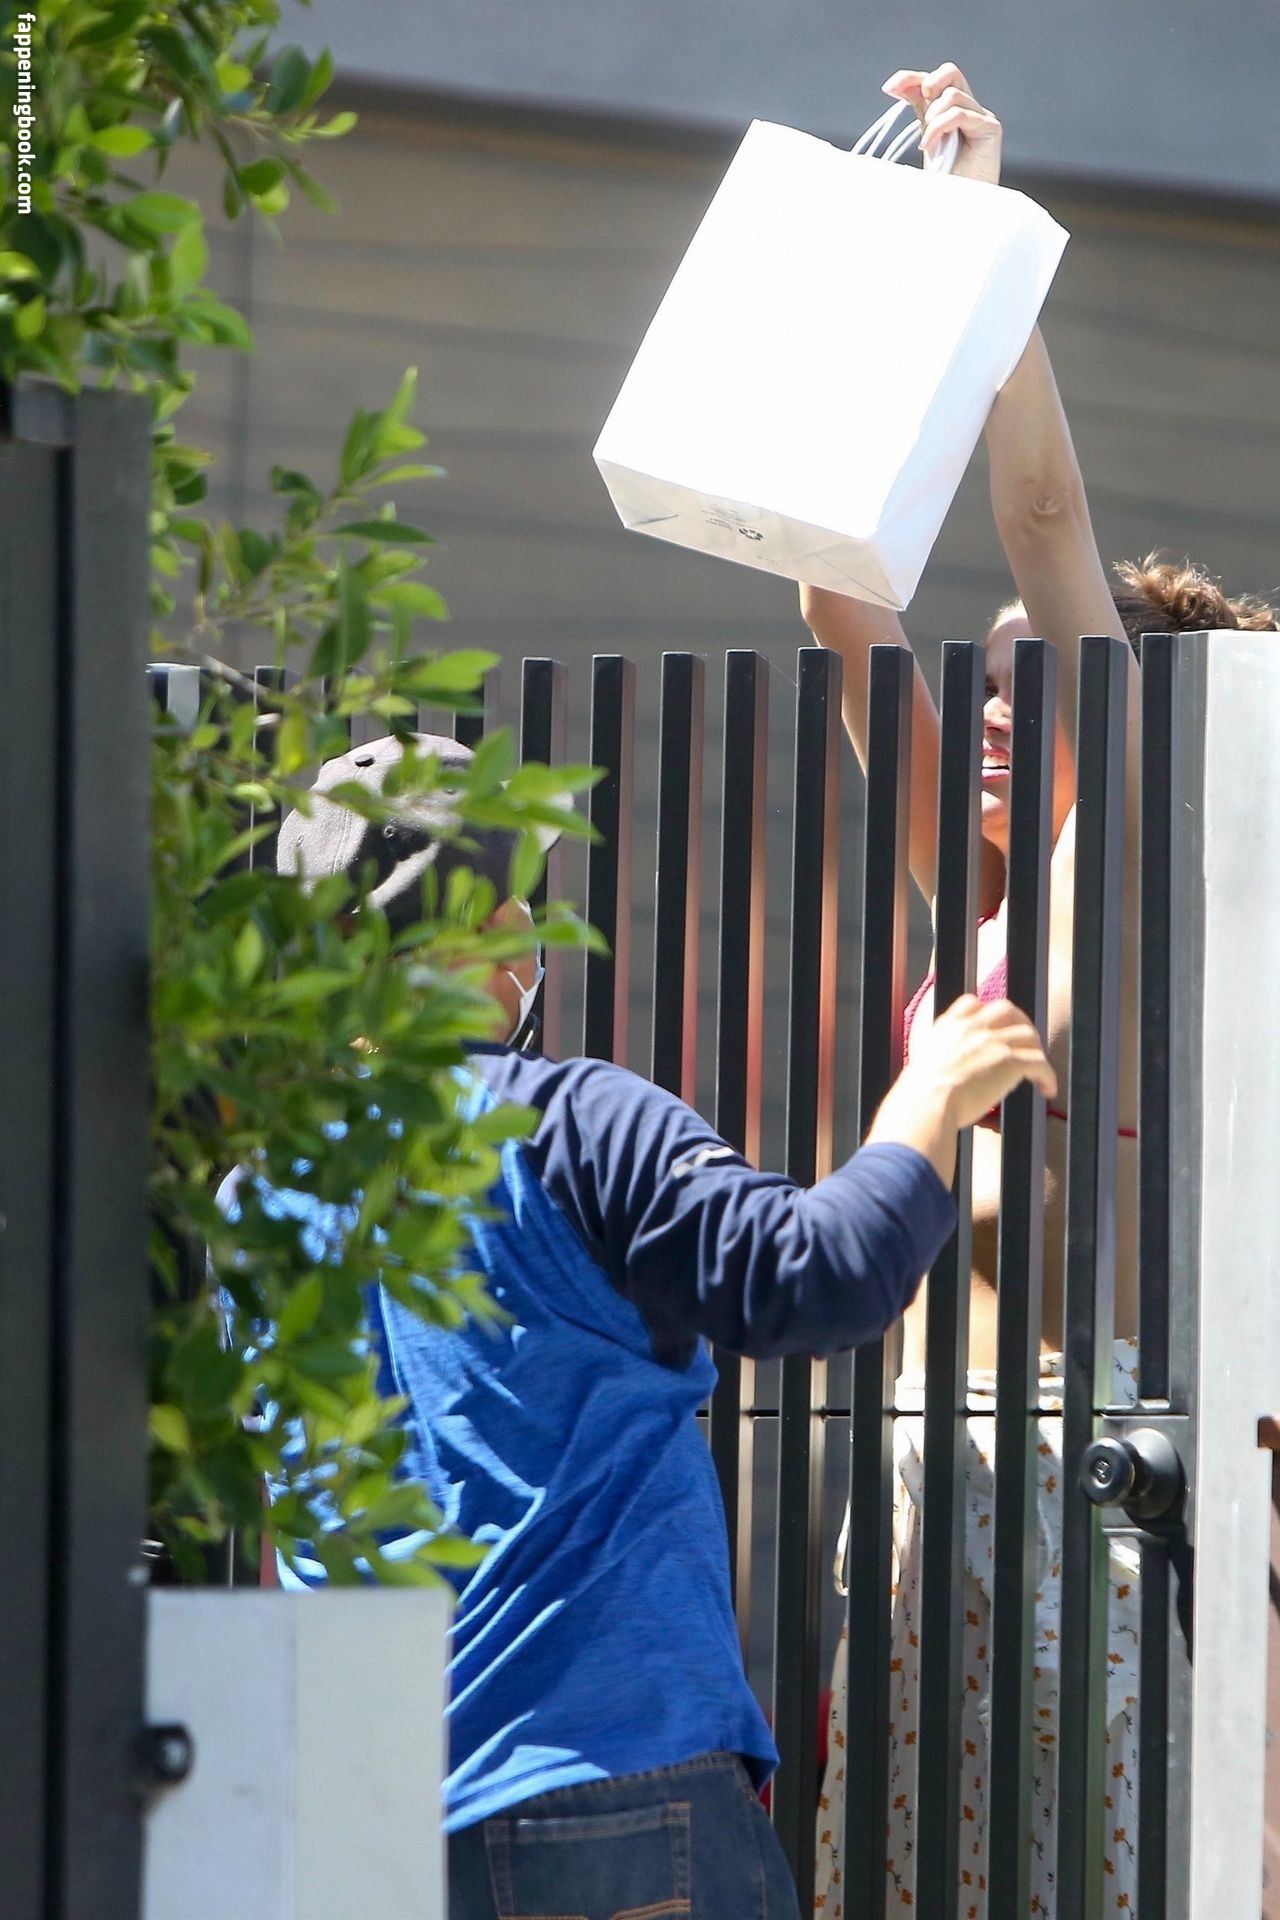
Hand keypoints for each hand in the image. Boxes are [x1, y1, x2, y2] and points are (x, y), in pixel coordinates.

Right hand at [866, 995, 1055, 1185]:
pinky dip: (1048, 1076)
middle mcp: (972, 1028)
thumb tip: (933, 1083)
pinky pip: (1040, 1063)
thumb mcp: (920, 1069)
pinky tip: (1048, 1090)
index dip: (987, 1012)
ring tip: (1039, 1067)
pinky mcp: (1010, 1061)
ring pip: (1028, 1034)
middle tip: (1026, 1041)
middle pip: (1007, 1010)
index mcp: (948, 1027)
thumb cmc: (917, 1098)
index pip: (972, 1003)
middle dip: (1020, 1022)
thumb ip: (934, 1065)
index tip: (994, 1026)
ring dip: (1036, 1049)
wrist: (926, 1103)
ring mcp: (993, 1041)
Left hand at [883, 63, 1002, 186]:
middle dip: (928, 84)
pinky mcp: (990, 128)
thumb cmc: (945, 180)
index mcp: (952, 110)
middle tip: (919, 109)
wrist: (960, 206)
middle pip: (950, 72)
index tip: (889, 88)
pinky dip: (939, 128)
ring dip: (933, 119)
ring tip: (929, 144)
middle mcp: (969, 109)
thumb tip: (897, 86)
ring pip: (952, 95)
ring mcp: (981, 117)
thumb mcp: (926, 137)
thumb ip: (919, 109)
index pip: (934, 80)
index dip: (912, 78)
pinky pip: (959, 114)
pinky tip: (930, 146)